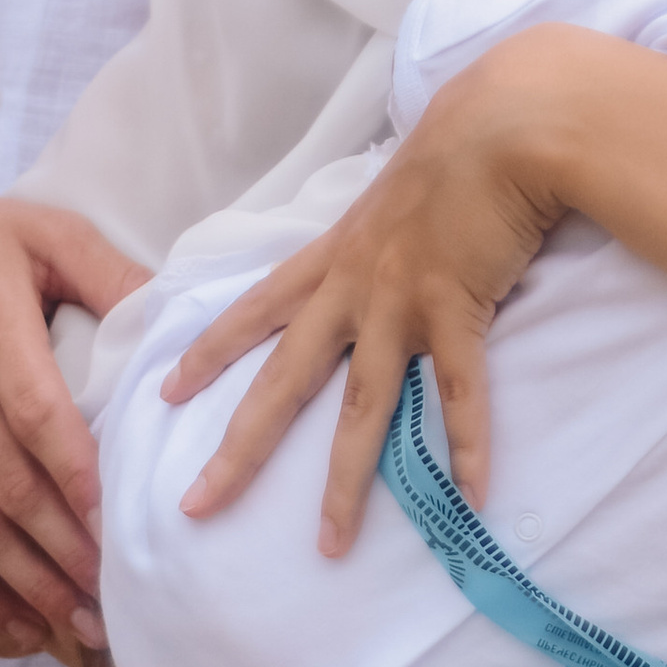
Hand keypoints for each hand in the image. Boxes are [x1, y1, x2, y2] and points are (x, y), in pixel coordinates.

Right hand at [0, 148, 150, 651]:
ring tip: (80, 623)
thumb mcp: (34, 229)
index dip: (77, 475)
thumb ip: (106, 270)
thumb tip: (171, 314)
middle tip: (119, 597)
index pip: (37, 415)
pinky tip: (12, 623)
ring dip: (27, 584)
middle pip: (10, 488)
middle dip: (67, 552)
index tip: (118, 522)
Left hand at [162, 30, 591, 546]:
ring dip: (346, 483)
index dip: (208, 353)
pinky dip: (469, 446)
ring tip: (328, 544)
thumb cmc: (458, 146)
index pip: (254, 310)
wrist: (503, 121)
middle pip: (284, 380)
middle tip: (195, 505)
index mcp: (334, 255)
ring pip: (363, 408)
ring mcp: (403, 303)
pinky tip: (473, 496)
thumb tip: (388, 246)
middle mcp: (354, 286)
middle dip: (238, 448)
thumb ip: (382, 231)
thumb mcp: (397, 193)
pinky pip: (461, 393)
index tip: (164, 393)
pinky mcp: (458, 309)